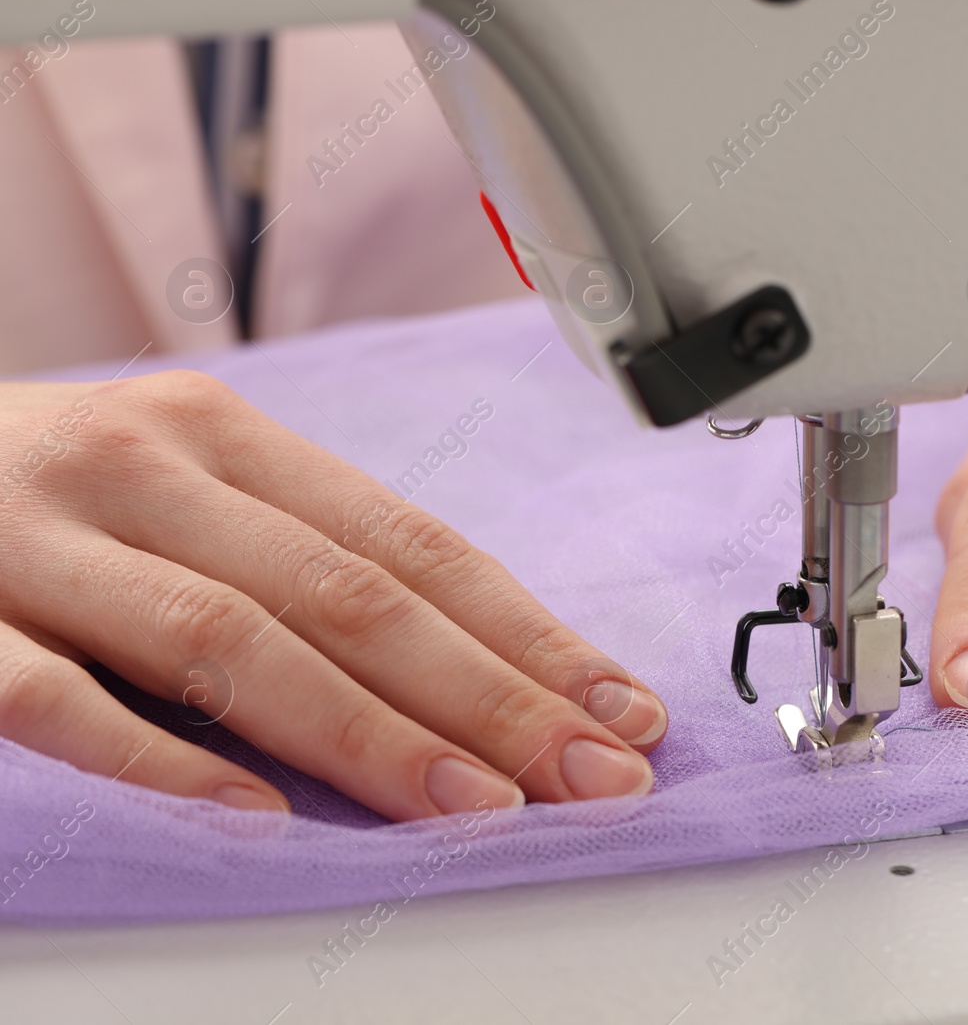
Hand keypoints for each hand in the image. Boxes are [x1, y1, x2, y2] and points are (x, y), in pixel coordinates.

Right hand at [0, 372, 664, 817]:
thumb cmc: (49, 493)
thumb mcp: (184, 494)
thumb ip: (300, 565)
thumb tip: (468, 677)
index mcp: (228, 439)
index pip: (415, 545)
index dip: (527, 634)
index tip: (620, 710)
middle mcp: (148, 469)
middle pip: (352, 593)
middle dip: (488, 695)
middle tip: (591, 777)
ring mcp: (41, 537)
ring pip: (232, 638)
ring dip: (368, 733)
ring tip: (473, 809)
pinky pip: (51, 694)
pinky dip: (159, 758)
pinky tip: (256, 818)